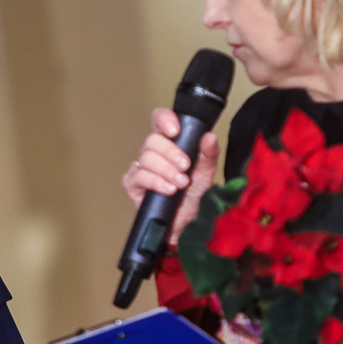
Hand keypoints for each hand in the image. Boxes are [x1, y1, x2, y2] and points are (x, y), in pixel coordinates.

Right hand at [121, 107, 219, 243]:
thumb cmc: (192, 196)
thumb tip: (210, 136)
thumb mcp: (206, 174)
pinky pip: (139, 176)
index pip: (160, 120)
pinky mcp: (132, 184)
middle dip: (171, 153)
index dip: (164, 119)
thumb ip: (208, 154)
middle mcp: (153, 152)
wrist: (185, 224)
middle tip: (185, 167)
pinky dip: (156, 182)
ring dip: (167, 170)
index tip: (176, 130)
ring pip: (146, 157)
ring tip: (180, 183)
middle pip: (152, 139)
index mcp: (169, 143)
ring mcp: (140, 167)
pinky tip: (169, 189)